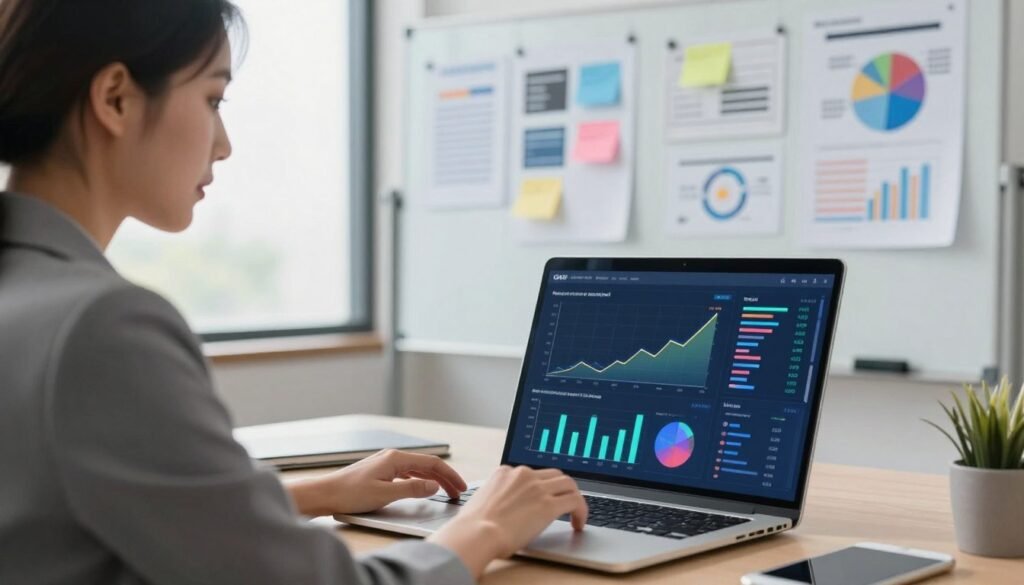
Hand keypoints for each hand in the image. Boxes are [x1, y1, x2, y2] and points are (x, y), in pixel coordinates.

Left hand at [285, 449, 466, 516]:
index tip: (461, 487)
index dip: (449, 475)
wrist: (325, 494)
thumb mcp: (386, 493)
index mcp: (396, 458)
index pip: (432, 463)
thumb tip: (434, 485)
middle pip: (427, 465)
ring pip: (417, 469)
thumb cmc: (350, 493)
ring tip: (445, 492)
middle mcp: (392, 457)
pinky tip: (422, 488)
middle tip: (457, 492)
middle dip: (445, 478)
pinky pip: (407, 473)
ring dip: (433, 480)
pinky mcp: (380, 472)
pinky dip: (420, 480)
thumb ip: (412, 488)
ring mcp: (386, 464)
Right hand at [428, 466, 587, 577]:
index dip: (541, 487)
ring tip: (576, 514)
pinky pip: (575, 501)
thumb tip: (507, 511)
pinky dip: (581, 511)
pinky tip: (579, 523)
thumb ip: (499, 499)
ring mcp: (537, 488)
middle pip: (553, 474)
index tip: (544, 497)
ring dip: (574, 498)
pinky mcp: (548, 505)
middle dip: (561, 488)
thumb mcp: (484, 502)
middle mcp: (523, 475)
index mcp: (505, 472)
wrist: (476, 534)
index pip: (532, 474)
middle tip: (565, 503)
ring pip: (568, 484)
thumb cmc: (473, 527)